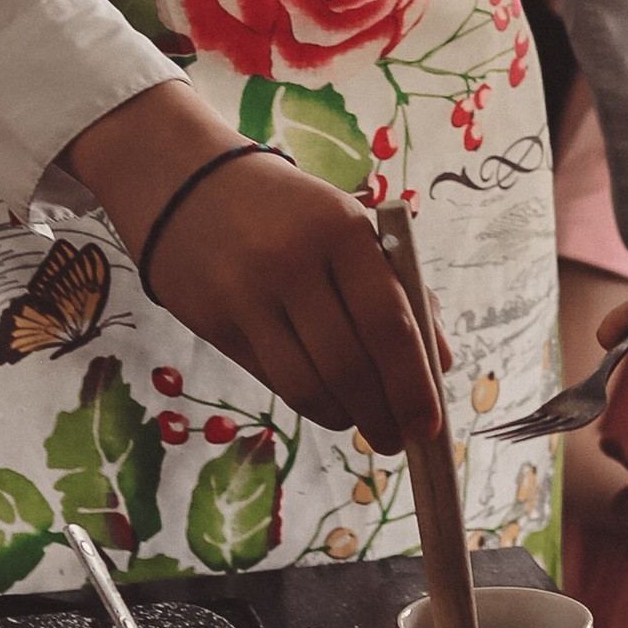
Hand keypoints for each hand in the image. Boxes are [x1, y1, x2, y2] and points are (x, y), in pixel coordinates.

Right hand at [61, 88, 440, 457]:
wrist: (188, 186)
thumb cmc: (291, 212)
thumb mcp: (350, 229)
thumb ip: (401, 290)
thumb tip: (438, 366)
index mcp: (341, 229)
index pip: (388, 322)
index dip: (413, 384)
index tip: (431, 424)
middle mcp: (292, 262)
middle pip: (348, 365)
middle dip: (382, 415)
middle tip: (400, 441)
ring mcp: (247, 295)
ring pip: (306, 386)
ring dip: (345, 417)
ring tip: (365, 425)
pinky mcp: (214, 323)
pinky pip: (272, 380)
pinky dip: (309, 403)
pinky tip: (328, 404)